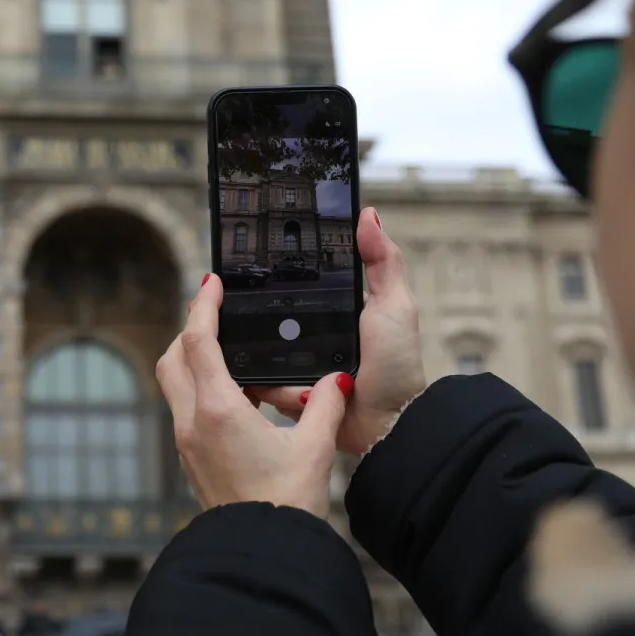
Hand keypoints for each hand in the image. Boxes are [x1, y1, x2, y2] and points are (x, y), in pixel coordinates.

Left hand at [161, 275, 346, 517]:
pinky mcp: (192, 460)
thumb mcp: (314, 447)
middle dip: (189, 331)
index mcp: (218, 410)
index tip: (210, 283)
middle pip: (173, 359)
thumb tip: (336, 381)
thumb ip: (324, 405)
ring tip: (238, 359)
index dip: (202, 306)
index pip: (197, 341)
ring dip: (196, 363)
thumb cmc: (285, 505)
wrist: (262, 554)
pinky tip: (242, 400)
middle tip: (215, 314)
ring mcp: (187, 443)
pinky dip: (205, 392)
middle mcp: (192, 423)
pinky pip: (189, 411)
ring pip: (176, 386)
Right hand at [248, 207, 424, 453]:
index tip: (251, 264)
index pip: (294, 289)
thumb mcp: (394, 304)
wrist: (390, 422)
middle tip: (237, 309)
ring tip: (272, 358)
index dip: (275, 279)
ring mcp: (296, 367)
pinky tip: (284, 387)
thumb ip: (383, 261)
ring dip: (265, 358)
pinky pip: (264, 385)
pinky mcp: (287, 396)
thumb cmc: (398, 364)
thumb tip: (368, 214)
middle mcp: (309, 338)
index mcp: (331, 312)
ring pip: (260, 353)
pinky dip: (270, 386)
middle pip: (268, 320)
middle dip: (255, 318)